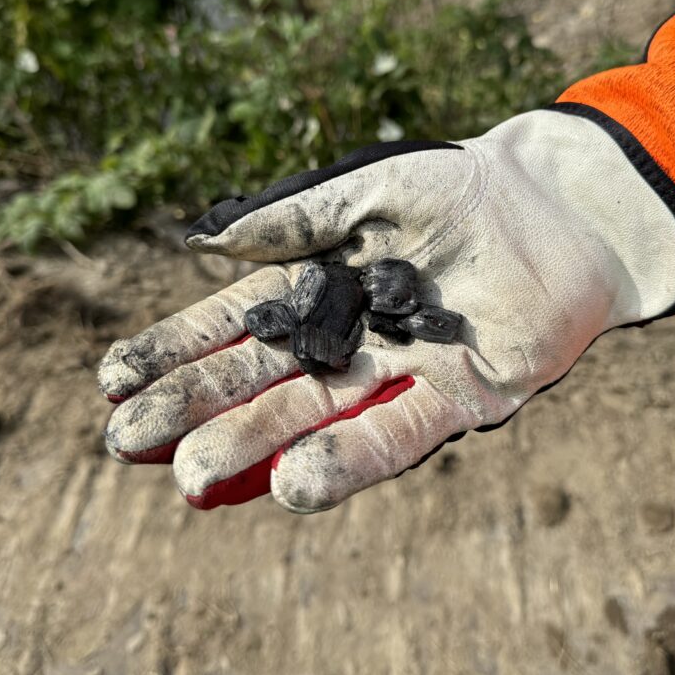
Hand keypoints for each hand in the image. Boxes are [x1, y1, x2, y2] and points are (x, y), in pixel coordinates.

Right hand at [98, 109, 674, 513]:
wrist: (560, 211)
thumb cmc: (463, 189)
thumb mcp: (370, 189)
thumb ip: (297, 219)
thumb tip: (204, 243)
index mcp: (324, 284)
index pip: (236, 322)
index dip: (176, 349)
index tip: (115, 378)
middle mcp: (351, 337)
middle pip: (261, 378)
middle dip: (195, 407)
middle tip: (127, 441)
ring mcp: (400, 371)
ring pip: (316, 415)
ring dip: (254, 447)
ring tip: (190, 477)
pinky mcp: (460, 397)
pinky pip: (398, 434)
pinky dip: (349, 459)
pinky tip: (294, 486)